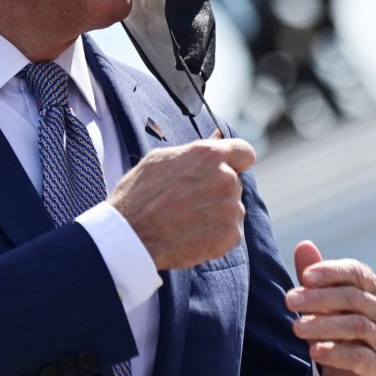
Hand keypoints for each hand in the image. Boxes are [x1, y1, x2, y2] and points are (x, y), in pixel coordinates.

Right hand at [109, 136, 254, 269]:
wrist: (131, 237)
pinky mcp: (230, 235)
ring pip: (234, 207)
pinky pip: (231, 231)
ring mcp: (231, 208)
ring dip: (218, 212)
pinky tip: (193, 234)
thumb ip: (195, 150)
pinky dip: (217, 234)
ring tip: (188, 219)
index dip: (237, 160)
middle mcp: (226, 178)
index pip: (245, 152)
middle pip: (235, 181)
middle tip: (190, 200)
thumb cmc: (138, 195)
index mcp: (210, 155)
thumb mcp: (160, 159)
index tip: (229, 168)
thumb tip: (218, 137)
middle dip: (218, 188)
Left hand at [285, 240, 375, 375]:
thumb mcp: (324, 301)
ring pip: (355, 326)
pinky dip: (335, 353)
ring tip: (296, 327)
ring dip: (322, 325)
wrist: (354, 369)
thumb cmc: (338, 323)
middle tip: (290, 301)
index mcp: (375, 287)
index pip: (356, 272)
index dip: (330, 272)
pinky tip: (314, 351)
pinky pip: (357, 356)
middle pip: (352, 297)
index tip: (305, 277)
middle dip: (318, 298)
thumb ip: (315, 276)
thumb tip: (303, 245)